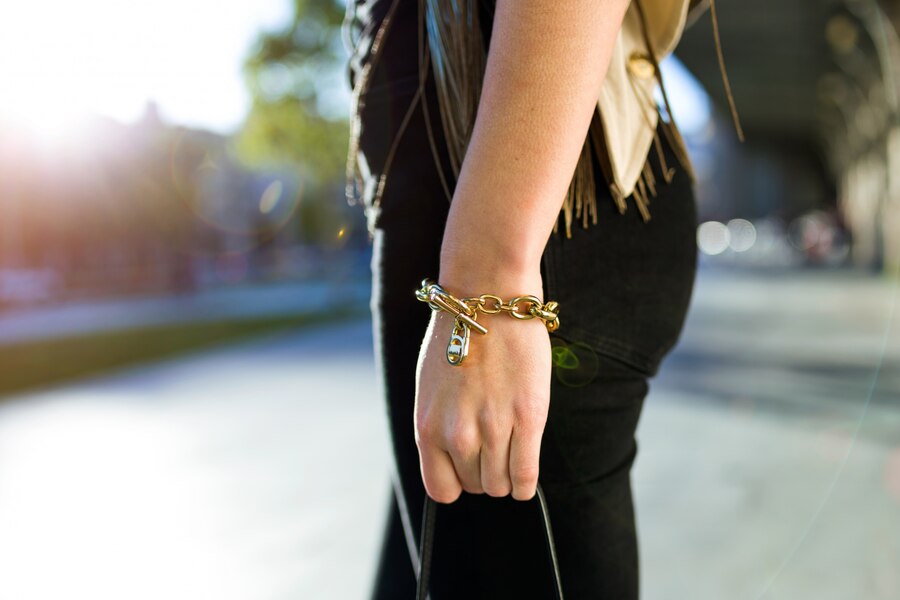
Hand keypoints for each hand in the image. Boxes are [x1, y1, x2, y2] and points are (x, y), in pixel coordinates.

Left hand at [413, 278, 551, 502]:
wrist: (485, 297)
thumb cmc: (458, 336)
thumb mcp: (431, 387)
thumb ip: (441, 424)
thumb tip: (456, 455)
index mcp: (428, 426)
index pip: (441, 488)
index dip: (458, 484)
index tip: (468, 470)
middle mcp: (457, 433)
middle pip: (476, 486)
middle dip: (485, 474)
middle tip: (494, 450)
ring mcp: (493, 427)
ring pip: (501, 484)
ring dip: (507, 476)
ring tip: (511, 454)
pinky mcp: (527, 418)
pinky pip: (526, 474)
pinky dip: (527, 483)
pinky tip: (527, 477)